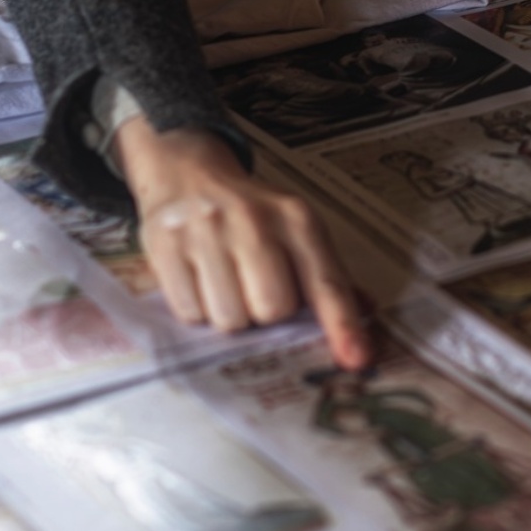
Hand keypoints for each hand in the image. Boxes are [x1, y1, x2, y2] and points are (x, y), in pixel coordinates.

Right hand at [115, 118, 370, 369]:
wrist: (187, 171)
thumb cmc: (250, 213)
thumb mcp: (295, 230)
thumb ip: (326, 276)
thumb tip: (365, 320)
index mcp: (295, 219)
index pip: (324, 281)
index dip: (341, 324)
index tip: (356, 359)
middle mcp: (252, 220)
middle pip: (272, 309)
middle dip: (266, 314)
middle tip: (255, 291)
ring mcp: (205, 231)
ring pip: (229, 319)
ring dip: (230, 315)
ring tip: (225, 284)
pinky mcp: (165, 245)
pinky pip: (189, 312)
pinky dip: (196, 309)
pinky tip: (199, 280)